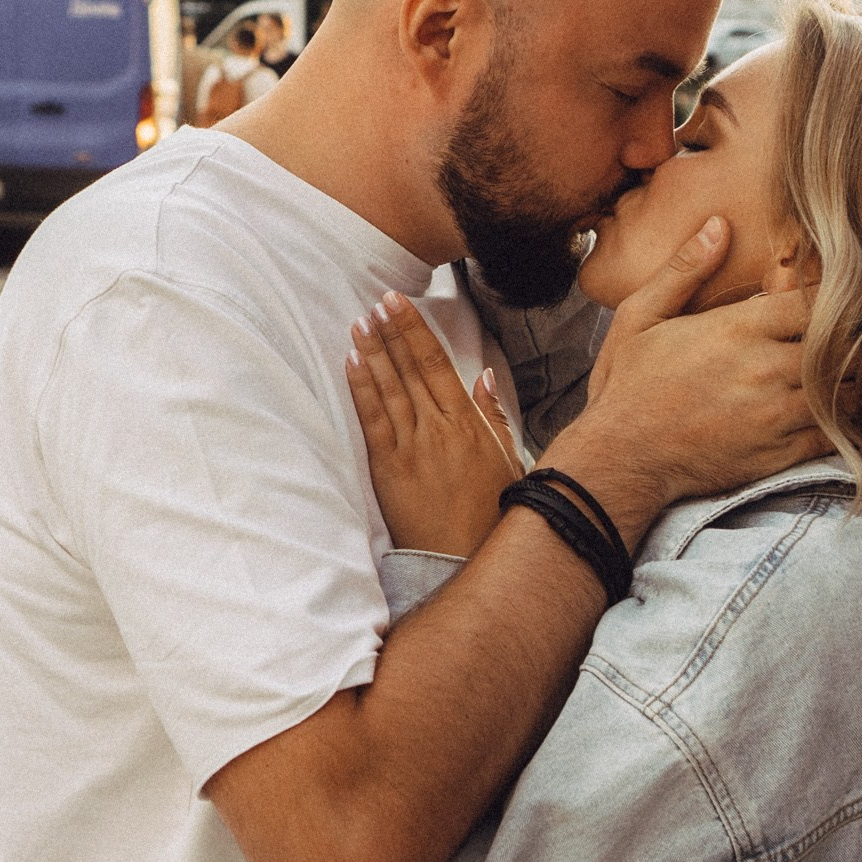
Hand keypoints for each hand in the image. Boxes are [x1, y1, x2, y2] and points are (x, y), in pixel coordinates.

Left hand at [345, 292, 521, 557]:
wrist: (463, 560)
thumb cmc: (490, 516)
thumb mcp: (508, 461)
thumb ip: (494, 416)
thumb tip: (484, 376)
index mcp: (467, 423)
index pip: (436, 363)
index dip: (415, 330)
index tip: (399, 303)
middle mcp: (438, 429)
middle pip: (410, 369)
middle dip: (391, 331)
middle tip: (376, 301)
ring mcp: (411, 448)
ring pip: (389, 388)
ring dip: (373, 352)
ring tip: (360, 322)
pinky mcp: (388, 469)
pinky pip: (373, 420)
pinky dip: (362, 389)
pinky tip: (353, 363)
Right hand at [555, 217, 830, 542]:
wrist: (620, 460)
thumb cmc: (627, 387)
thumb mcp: (640, 317)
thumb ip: (683, 270)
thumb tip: (718, 224)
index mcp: (736, 329)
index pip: (816, 301)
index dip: (833, 297)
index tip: (835, 298)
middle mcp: (763, 369)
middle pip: (843, 344)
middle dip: (853, 336)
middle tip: (856, 332)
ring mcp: (776, 414)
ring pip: (848, 389)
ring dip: (854, 377)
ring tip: (849, 368)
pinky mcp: (780, 453)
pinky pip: (836, 432)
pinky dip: (845, 419)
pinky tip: (837, 407)